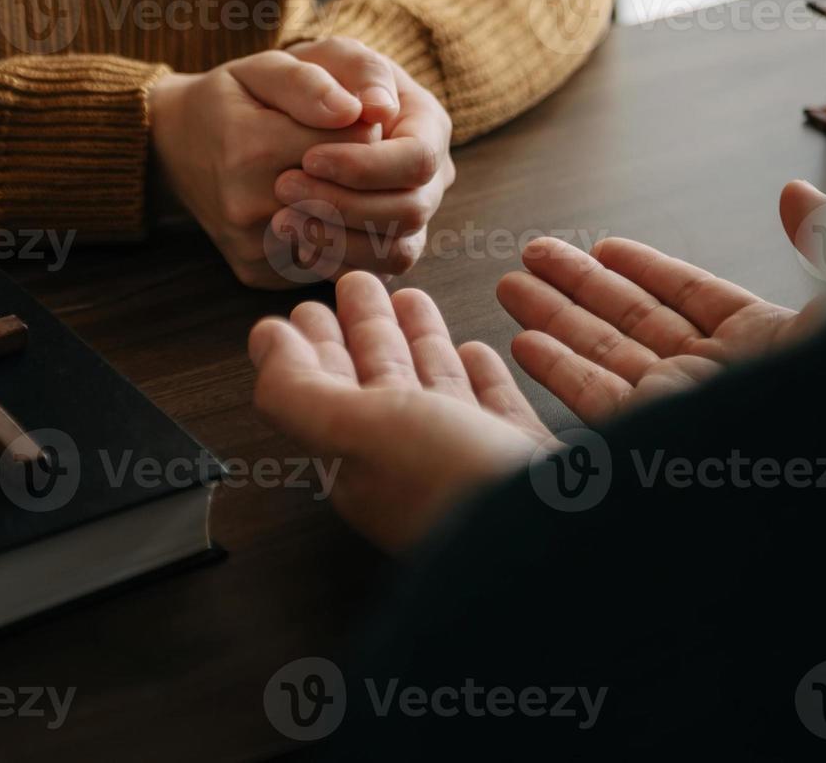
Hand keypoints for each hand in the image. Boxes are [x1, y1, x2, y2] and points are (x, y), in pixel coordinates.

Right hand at [149, 52, 378, 287]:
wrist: (173, 146)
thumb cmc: (229, 100)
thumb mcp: (263, 69)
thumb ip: (311, 83)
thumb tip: (364, 112)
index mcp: (253, 148)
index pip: (357, 143)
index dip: (366, 127)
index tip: (351, 117)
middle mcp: (248, 207)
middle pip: (354, 195)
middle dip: (364, 172)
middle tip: (347, 149)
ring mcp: (252, 247)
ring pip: (347, 237)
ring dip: (354, 209)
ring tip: (333, 179)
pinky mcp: (258, 273)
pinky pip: (323, 262)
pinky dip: (334, 238)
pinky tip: (317, 211)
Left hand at [249, 272, 551, 551]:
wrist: (560, 543)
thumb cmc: (455, 488)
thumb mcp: (356, 430)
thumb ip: (299, 391)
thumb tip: (265, 344)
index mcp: (364, 458)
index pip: (327, 390)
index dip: (314, 347)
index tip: (307, 306)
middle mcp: (412, 462)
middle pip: (380, 381)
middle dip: (364, 330)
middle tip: (354, 283)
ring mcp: (471, 461)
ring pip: (436, 387)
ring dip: (418, 340)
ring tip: (410, 296)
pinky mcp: (526, 459)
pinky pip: (496, 409)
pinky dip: (483, 377)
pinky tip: (479, 351)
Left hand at [268, 39, 455, 279]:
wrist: (262, 123)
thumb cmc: (295, 84)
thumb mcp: (315, 56)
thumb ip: (348, 68)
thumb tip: (376, 109)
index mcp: (425, 123)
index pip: (417, 158)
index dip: (365, 166)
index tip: (308, 158)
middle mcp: (427, 177)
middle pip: (411, 211)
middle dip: (345, 204)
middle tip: (283, 186)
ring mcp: (407, 219)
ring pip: (396, 253)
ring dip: (339, 240)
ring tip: (281, 219)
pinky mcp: (378, 250)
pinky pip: (370, 273)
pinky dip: (332, 262)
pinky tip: (293, 239)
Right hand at [496, 181, 825, 423]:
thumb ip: (825, 242)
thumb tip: (793, 191)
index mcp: (767, 342)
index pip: (691, 297)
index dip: (646, 269)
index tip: (603, 247)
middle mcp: (718, 376)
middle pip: (634, 320)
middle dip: (581, 286)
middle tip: (533, 253)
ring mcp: (684, 409)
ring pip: (605, 355)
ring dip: (556, 319)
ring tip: (511, 286)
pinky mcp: (657, 441)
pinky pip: (598, 401)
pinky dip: (560, 371)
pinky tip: (525, 342)